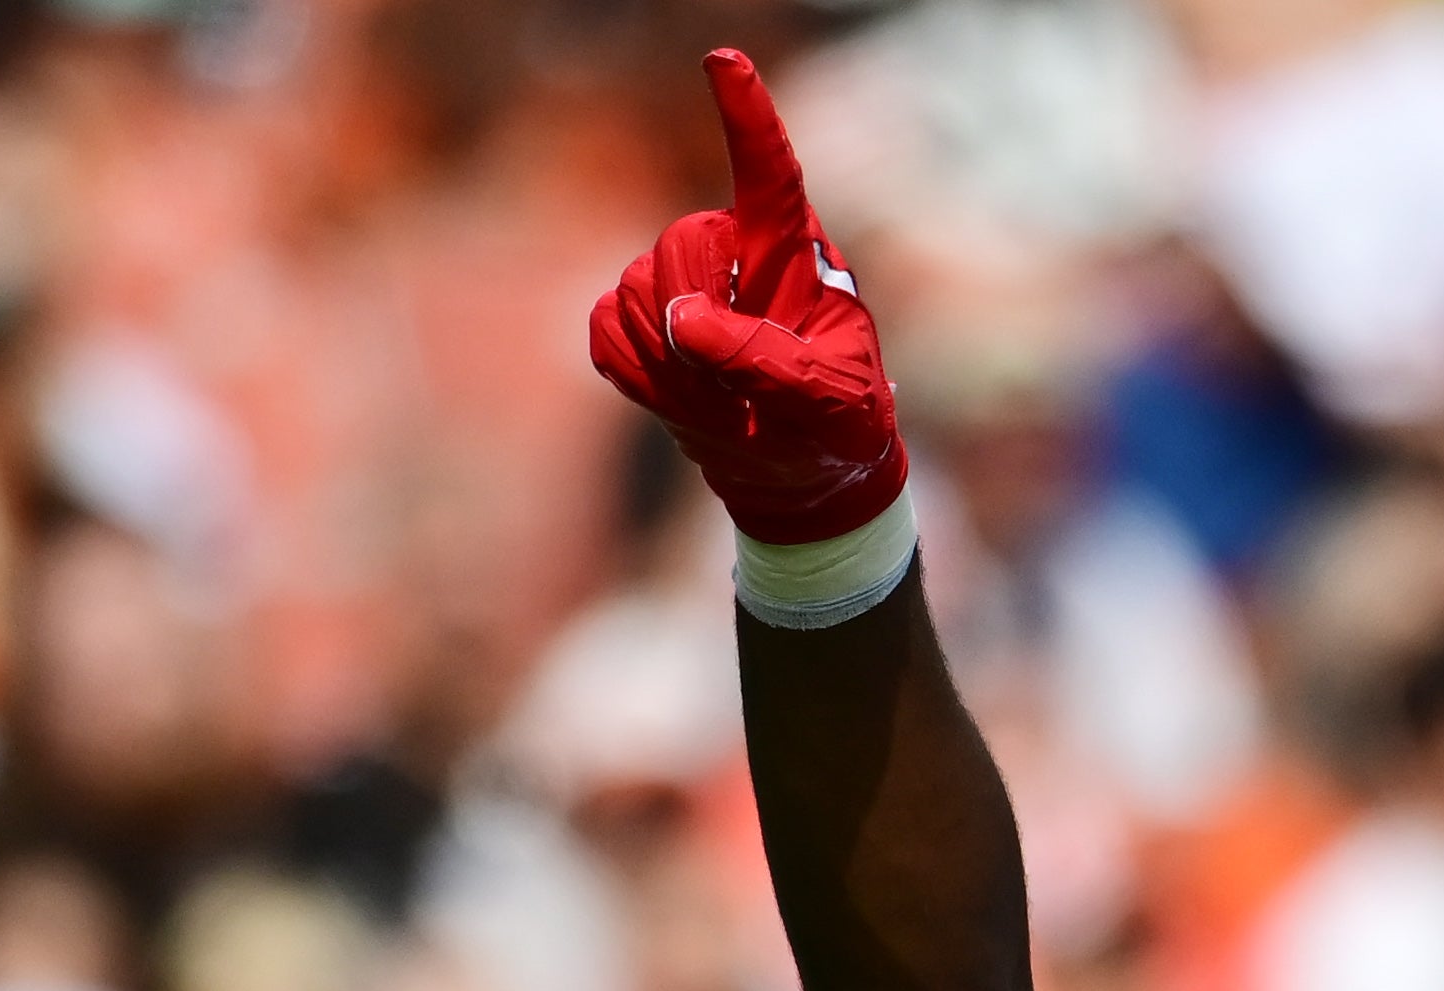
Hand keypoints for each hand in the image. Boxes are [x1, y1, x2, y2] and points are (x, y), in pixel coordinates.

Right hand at [586, 50, 908, 542]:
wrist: (803, 476)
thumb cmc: (836, 429)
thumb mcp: (827, 402)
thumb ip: (764, 361)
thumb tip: (682, 319)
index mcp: (792, 257)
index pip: (768, 178)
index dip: (747, 119)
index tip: (726, 62)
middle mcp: (731, 253)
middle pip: (677, 250)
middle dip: (697, 328)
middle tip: (740, 398)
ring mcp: (679, 284)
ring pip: (634, 295)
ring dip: (672, 368)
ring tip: (726, 408)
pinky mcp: (639, 320)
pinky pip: (607, 331)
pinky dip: (638, 377)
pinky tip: (682, 401)